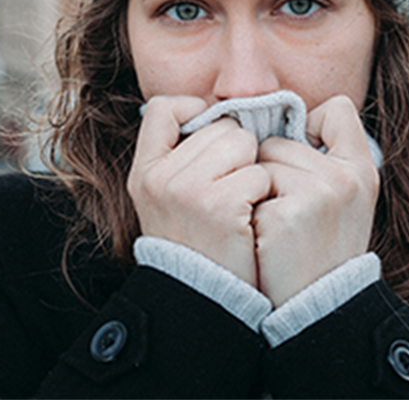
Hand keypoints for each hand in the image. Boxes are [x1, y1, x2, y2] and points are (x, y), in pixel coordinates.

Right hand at [127, 96, 270, 286]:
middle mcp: (161, 176)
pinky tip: (250, 217)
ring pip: (244, 143)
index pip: (164, 107)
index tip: (212, 141)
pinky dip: (263, 193)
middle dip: (236, 151)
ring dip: (252, 169)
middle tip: (229, 188)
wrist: (204, 300)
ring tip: (239, 202)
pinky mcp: (221, 205)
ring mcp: (189, 190)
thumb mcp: (167, 198)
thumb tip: (220, 113)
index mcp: (145, 171)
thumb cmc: (196, 242)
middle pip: (221, 125)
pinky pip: (260, 172)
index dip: (194, 112)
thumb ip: (182, 156)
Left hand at [253, 95, 379, 306]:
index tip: (304, 163)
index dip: (311, 128)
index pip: (336, 109)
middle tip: (286, 211)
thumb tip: (285, 116)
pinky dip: (248, 210)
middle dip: (271, 169)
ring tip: (275, 224)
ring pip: (259, 161)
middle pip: (279, 139)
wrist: (318, 308)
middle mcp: (345, 176)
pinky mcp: (286, 214)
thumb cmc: (323, 246)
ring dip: (256, 189)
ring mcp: (318, 194)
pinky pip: (248, 186)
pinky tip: (265, 237)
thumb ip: (327, 154)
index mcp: (362, 167)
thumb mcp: (345, 197)